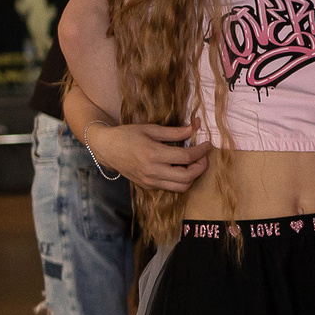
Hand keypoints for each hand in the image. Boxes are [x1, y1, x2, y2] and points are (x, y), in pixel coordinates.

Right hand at [89, 122, 209, 191]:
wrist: (106, 148)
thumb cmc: (128, 135)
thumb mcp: (151, 129)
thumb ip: (175, 132)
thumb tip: (195, 127)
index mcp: (153, 154)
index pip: (186, 157)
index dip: (201, 151)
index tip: (208, 144)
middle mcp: (152, 171)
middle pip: (187, 177)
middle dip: (201, 167)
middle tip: (204, 156)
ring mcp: (150, 181)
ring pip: (181, 187)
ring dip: (192, 176)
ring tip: (194, 163)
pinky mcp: (148, 186)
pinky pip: (171, 187)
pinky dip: (180, 179)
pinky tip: (179, 167)